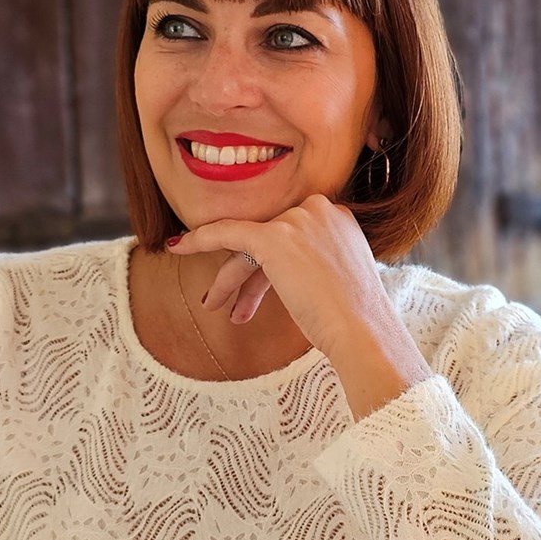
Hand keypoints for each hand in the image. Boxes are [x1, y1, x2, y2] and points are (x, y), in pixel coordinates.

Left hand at [170, 191, 401, 365]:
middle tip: (237, 307)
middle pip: (269, 241)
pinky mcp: (274, 237)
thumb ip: (318, 263)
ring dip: (231, 280)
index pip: (293, 235)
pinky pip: (227, 233)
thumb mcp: (341, 279)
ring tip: (216, 307)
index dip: (273, 267)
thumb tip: (296, 274)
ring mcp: (297, 221)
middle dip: (250, 277)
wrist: (362, 329)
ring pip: (248, 246)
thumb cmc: (355, 318)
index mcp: (339, 217)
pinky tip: (179, 246)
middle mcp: (319, 210)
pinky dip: (200, 239)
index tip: (263, 287)